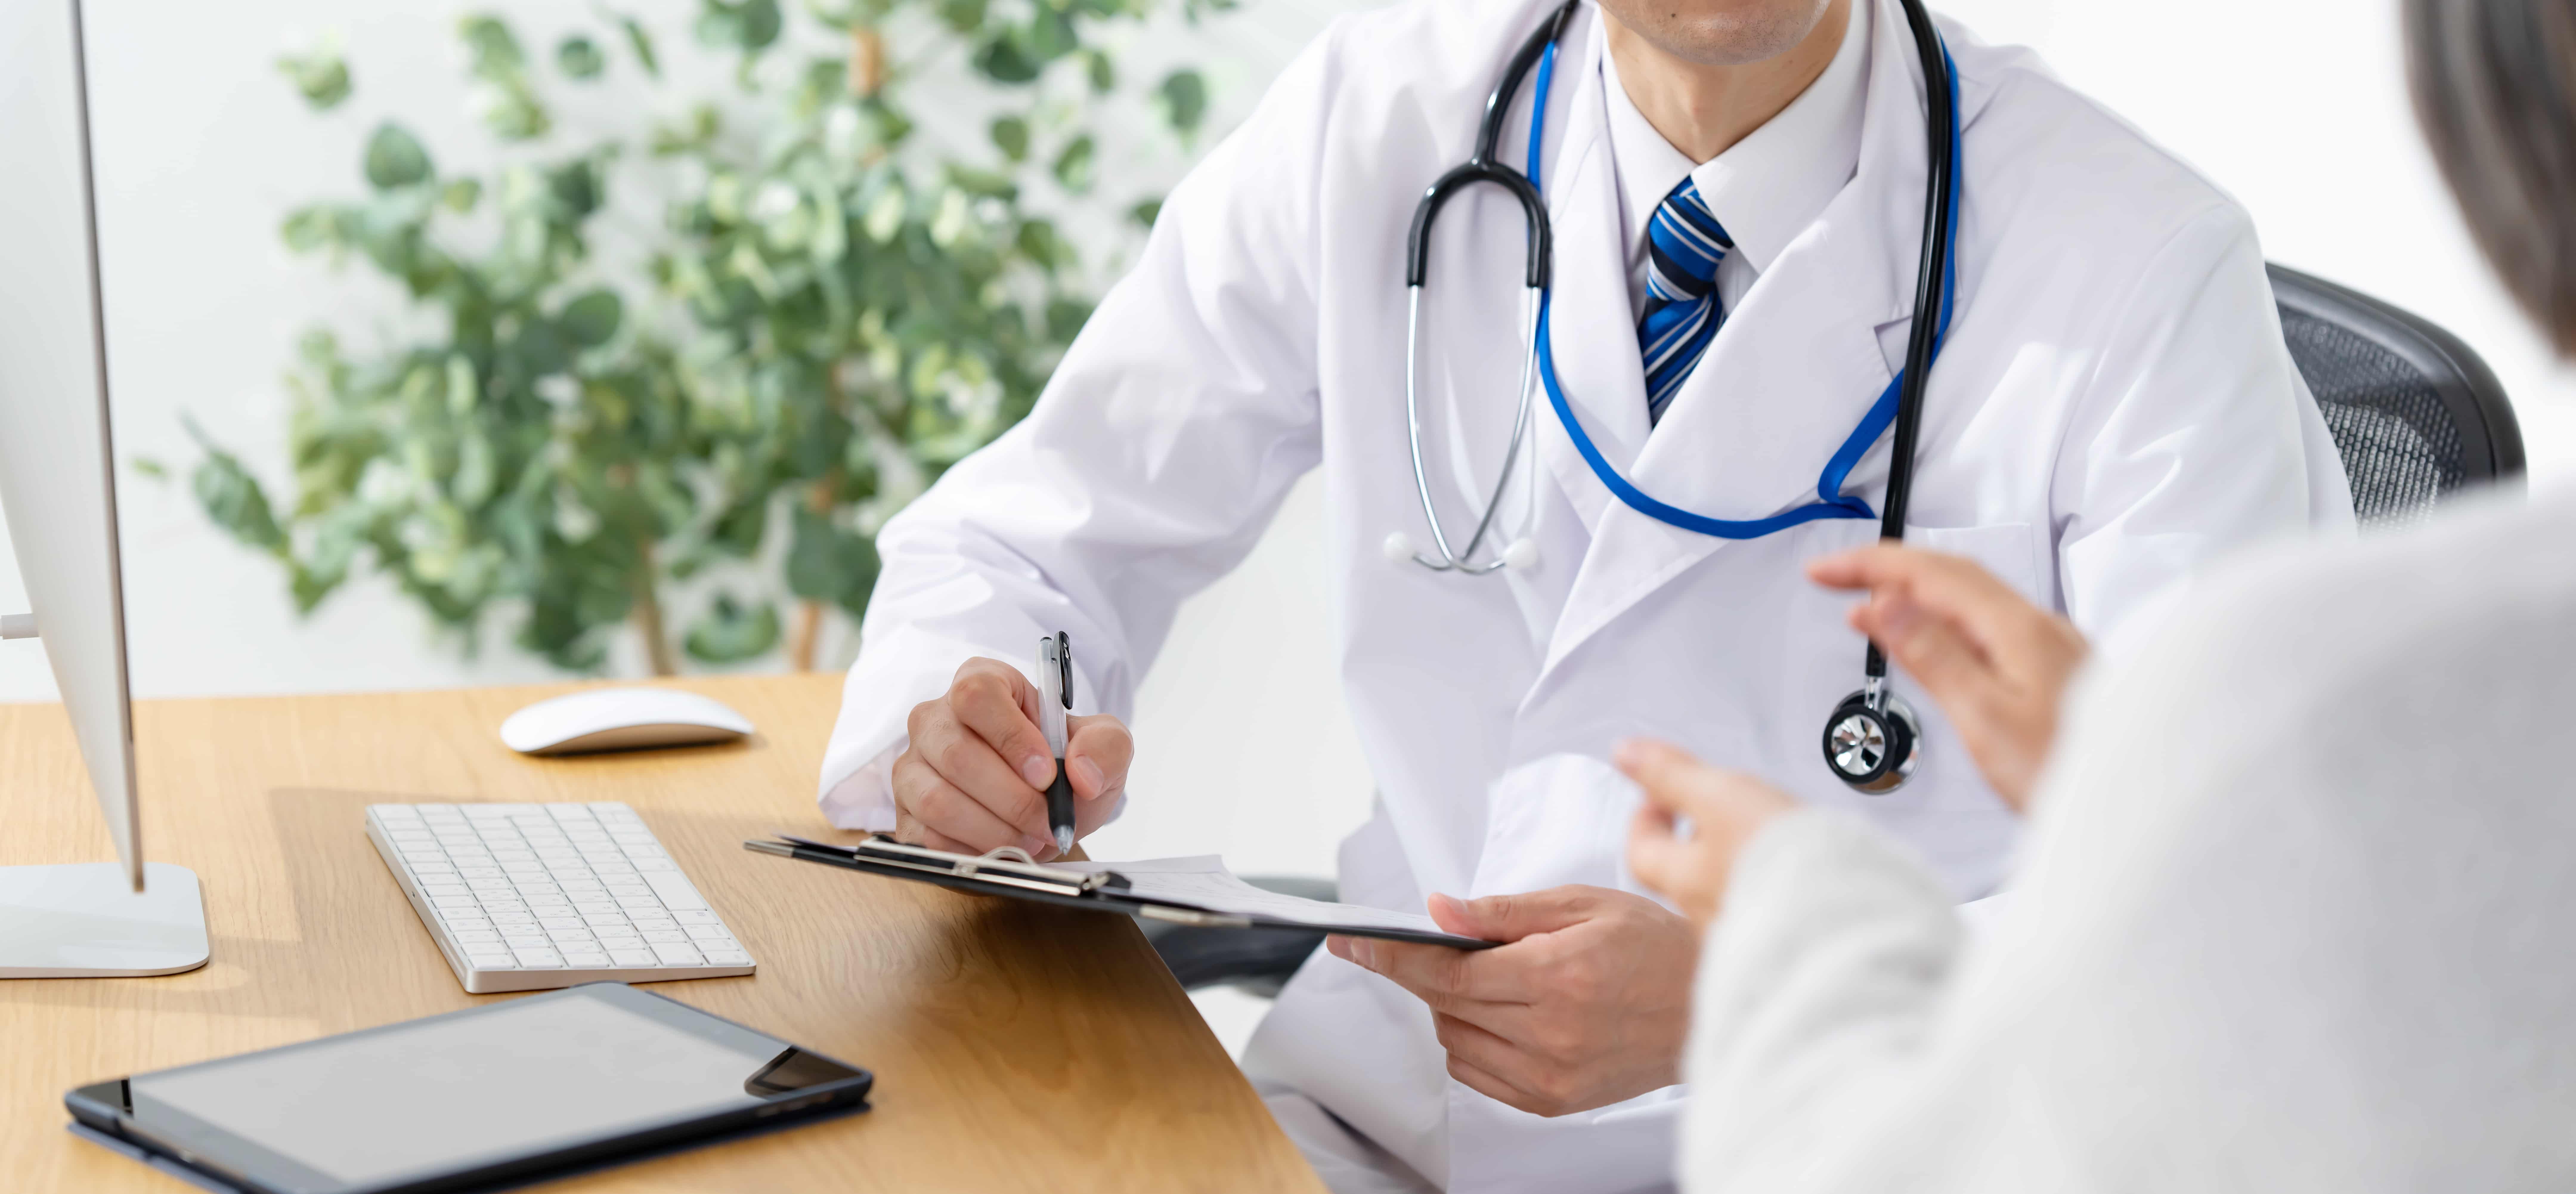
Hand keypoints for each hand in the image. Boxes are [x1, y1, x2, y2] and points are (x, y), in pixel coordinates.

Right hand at [894, 657, 1131, 858]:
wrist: (1045, 808)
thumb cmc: (1064, 766)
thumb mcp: (1103, 747)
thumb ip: (1105, 746)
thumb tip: (1081, 774)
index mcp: (980, 683)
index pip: (977, 695)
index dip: (1011, 737)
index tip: (1047, 775)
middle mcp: (935, 719)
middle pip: (956, 753)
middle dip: (1012, 800)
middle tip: (1048, 822)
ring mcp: (913, 767)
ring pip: (937, 800)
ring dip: (993, 830)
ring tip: (1030, 839)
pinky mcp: (905, 814)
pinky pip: (926, 838)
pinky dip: (972, 853)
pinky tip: (1001, 852)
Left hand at [1326, 886, 1697, 1116]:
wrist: (1708, 1003)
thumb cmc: (1654, 945)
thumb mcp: (1581, 904)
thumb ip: (1503, 913)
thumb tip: (1440, 912)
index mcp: (1558, 978)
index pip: (1447, 973)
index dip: (1392, 956)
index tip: (1354, 943)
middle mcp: (1552, 1034)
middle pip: (1445, 1005)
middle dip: (1424, 972)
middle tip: (1435, 946)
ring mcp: (1552, 1075)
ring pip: (1457, 1040)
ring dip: (1453, 1006)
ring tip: (1496, 978)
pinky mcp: (1554, 1101)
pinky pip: (1479, 1073)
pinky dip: (1473, 1041)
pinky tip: (1505, 1014)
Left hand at [1619, 738, 1795, 930]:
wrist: (1846, 920)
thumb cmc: (1782, 859)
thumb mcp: (1721, 796)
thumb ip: (1671, 775)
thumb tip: (1625, 753)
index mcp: (1685, 880)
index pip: (1642, 851)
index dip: (1648, 817)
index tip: (1664, 795)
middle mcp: (1707, 918)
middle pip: (1684, 877)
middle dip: (1697, 842)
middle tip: (1721, 812)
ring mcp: (1746, 936)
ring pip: (1726, 896)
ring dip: (1737, 867)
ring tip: (1768, 840)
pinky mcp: (1785, 947)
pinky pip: (1767, 915)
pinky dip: (1774, 892)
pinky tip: (1800, 877)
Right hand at [1806, 545, 2087, 811]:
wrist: (2138, 804)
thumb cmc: (2069, 772)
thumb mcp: (1985, 719)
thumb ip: (1934, 656)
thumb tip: (1886, 605)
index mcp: (2018, 629)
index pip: (1929, 573)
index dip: (1870, 565)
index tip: (1825, 570)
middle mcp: (2039, 627)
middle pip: (1951, 574)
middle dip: (1887, 568)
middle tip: (1835, 576)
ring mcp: (2050, 646)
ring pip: (1971, 598)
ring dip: (1914, 592)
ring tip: (1868, 605)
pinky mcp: (2054, 670)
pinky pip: (1988, 625)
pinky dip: (1946, 620)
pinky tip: (1934, 639)